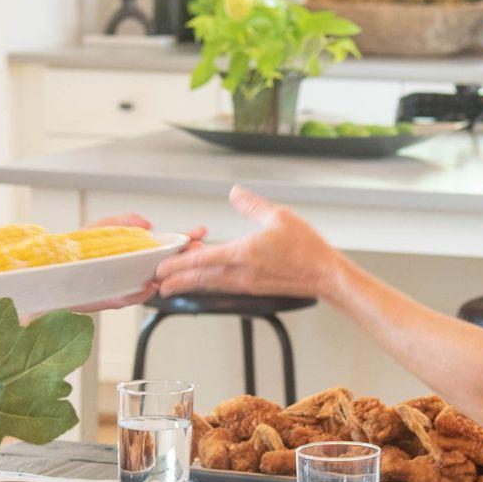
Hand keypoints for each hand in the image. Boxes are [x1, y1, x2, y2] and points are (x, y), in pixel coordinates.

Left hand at [62, 214, 208, 313]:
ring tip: (179, 266)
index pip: (166, 244)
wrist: (53, 271)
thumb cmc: (77, 250)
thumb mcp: (103, 227)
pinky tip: (149, 286)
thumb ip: (125, 221)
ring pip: (156, 282)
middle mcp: (136, 269)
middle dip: (186, 257)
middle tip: (198, 250)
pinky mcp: (116, 298)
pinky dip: (142, 293)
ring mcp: (128, 285)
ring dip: (169, 276)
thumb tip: (147, 223)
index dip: (184, 238)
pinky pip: (133, 297)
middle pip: (168, 264)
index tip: (200, 231)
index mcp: (136, 251)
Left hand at [154, 186, 341, 298]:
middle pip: (200, 278)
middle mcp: (241, 273)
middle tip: (157, 282)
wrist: (324, 275)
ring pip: (210, 284)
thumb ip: (252, 204)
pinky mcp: (254, 288)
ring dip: (190, 284)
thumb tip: (235, 193)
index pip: (203, 260)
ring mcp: (247, 283)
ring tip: (172, 285)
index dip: (180, 263)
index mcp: (244, 254)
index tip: (162, 266)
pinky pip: (224, 286)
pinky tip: (204, 280)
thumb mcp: (279, 216)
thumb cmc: (307, 249)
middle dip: (177, 280)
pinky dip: (209, 283)